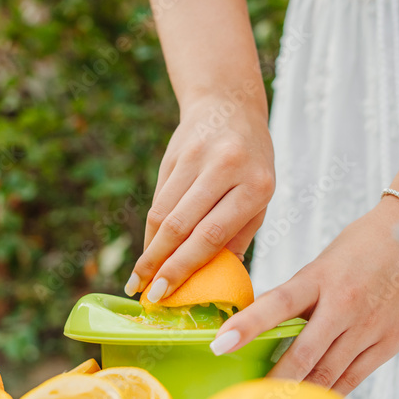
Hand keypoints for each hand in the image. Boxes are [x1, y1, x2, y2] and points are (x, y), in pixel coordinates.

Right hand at [125, 93, 274, 301]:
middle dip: (160, 265)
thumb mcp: (260, 197)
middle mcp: (226, 168)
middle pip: (181, 226)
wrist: (230, 105)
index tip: (165, 293)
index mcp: (256, 186)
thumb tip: (215, 281)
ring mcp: (198, 158)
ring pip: (163, 213)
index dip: (184, 267)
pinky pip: (159, 198)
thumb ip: (238, 236)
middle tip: (145, 294)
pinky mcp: (175, 153)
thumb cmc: (251, 162)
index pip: (212, 235)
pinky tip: (148, 248)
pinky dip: (151, 229)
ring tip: (138, 278)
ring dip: (149, 250)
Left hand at [209, 197, 398, 394]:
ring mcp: (369, 326)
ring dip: (300, 393)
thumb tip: (263, 329)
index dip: (247, 324)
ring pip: (328, 372)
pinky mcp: (389, 343)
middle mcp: (344, 304)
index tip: (220, 343)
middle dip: (275, 381)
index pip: (277, 303)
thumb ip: (297, 297)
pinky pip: (354, 377)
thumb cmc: (362, 249)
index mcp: (320, 278)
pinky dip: (331, 392)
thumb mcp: (322, 265)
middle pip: (304, 353)